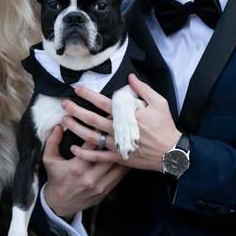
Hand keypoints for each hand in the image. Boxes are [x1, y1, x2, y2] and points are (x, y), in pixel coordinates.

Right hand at [42, 125, 128, 220]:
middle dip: (114, 140)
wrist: (60, 204)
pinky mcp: (105, 191)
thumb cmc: (55, 178)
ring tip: (128, 139)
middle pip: (107, 155)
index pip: (91, 145)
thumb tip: (58, 126)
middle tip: (120, 127)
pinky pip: (119, 176)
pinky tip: (127, 156)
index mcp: (76, 167)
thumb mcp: (49, 159)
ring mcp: (99, 185)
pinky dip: (124, 165)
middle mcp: (89, 177)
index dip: (98, 131)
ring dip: (122, 153)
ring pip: (116, 166)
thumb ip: (52, 141)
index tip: (104, 120)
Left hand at [63, 74, 180, 172]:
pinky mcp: (119, 158)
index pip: (103, 103)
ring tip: (64, 121)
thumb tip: (130, 77)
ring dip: (76, 128)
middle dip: (76, 110)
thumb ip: (143, 89)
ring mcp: (117, 145)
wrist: (171, 152)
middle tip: (64, 104)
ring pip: (92, 137)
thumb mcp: (159, 102)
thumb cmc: (165, 126)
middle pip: (92, 119)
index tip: (77, 89)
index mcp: (127, 115)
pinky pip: (98, 157)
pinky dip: (85, 153)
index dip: (88, 95)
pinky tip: (74, 148)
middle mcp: (119, 130)